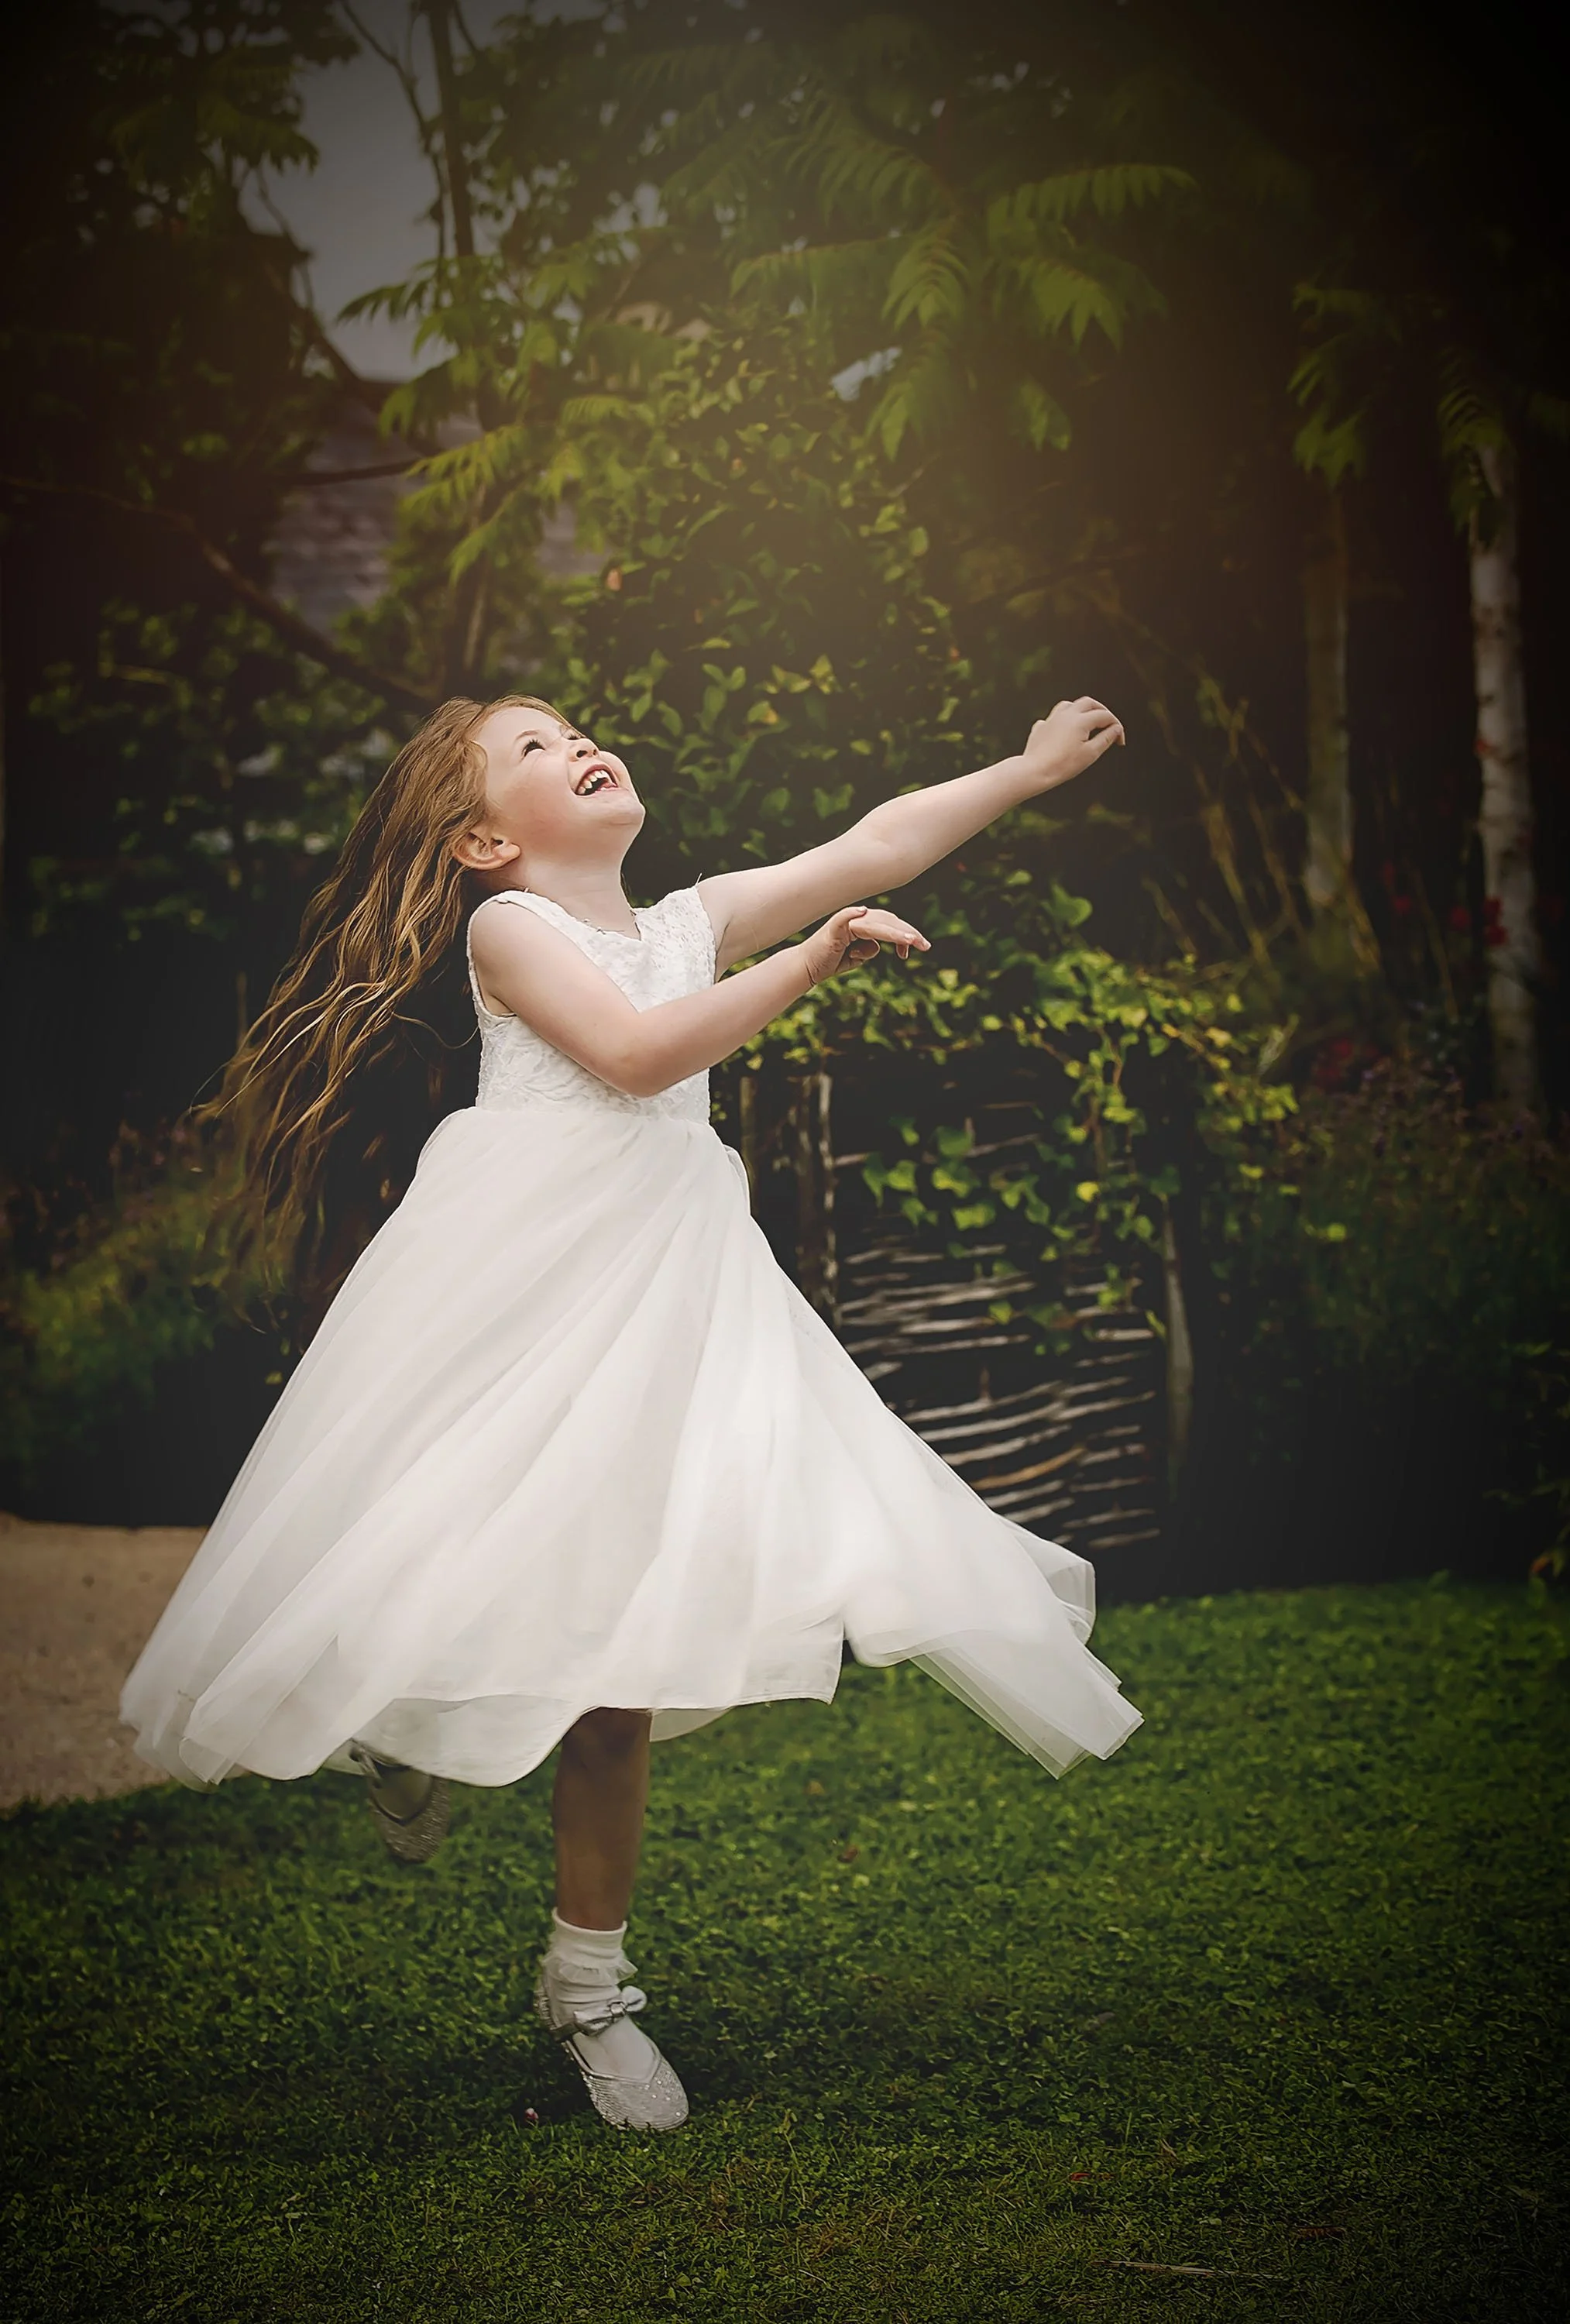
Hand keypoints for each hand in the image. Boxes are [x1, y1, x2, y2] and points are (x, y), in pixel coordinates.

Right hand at [801, 905, 929, 986]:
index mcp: (863, 925)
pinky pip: (844, 918)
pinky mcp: (833, 929)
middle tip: (925, 946)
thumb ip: (869, 950)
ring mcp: (845, 923)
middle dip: (908, 933)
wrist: (806, 969)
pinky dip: (852, 914)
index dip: (907, 934)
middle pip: (888, 921)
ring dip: (895, 932)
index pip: (891, 924)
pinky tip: (863, 912)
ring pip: (875, 924)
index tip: (921, 947)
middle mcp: (856, 919)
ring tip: (912, 940)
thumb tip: (878, 946)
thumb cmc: (830, 962)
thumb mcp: (856, 958)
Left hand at [1020, 697, 1124, 790]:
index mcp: (1080, 720)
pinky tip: (1065, 730)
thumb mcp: (1090, 754)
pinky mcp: (1041, 727)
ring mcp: (1051, 719)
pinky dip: (1064, 720)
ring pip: (1070, 705)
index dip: (1116, 726)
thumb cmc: (1062, 765)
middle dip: (1102, 711)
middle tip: (1109, 723)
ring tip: (1088, 721)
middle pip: (1089, 703)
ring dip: (1082, 710)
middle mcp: (1066, 714)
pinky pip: (1054, 717)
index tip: (1119, 741)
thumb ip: (1106, 739)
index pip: (1105, 716)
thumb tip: (1116, 729)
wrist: (1035, 771)